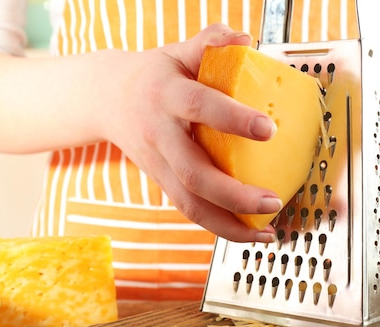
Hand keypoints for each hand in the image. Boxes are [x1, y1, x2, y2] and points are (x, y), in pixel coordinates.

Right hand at [99, 24, 280, 242]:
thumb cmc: (153, 75)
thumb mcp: (177, 51)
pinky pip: (190, 211)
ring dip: (230, 223)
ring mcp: (158, 165)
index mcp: (165, 95)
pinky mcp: (162, 183)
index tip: (268, 129)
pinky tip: (249, 232)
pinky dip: (220, 226)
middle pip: (193, 173)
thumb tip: (247, 41)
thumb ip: (210, 42)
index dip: (232, 119)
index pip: (198, 106)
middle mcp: (160, 135)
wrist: (106, 99)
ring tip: (265, 231)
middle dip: (235, 193)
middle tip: (273, 200)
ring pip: (189, 203)